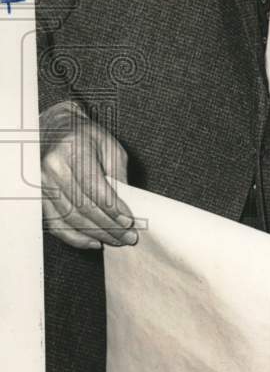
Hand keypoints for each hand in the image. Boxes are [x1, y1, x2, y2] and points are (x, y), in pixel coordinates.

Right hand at [40, 101, 136, 249]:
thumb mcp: (110, 147)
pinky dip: (75, 237)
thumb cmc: (87, 137)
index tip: (129, 222)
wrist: (57, 129)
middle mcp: (53, 167)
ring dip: (95, 234)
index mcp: (73, 150)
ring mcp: (41, 182)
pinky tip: (93, 242)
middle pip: (82, 207)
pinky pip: (56, 223)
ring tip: (116, 241)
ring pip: (70, 218)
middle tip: (128, 237)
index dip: (113, 209)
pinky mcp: (38, 195)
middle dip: (108, 226)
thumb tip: (126, 207)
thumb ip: (119, 175)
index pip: (95, 188)